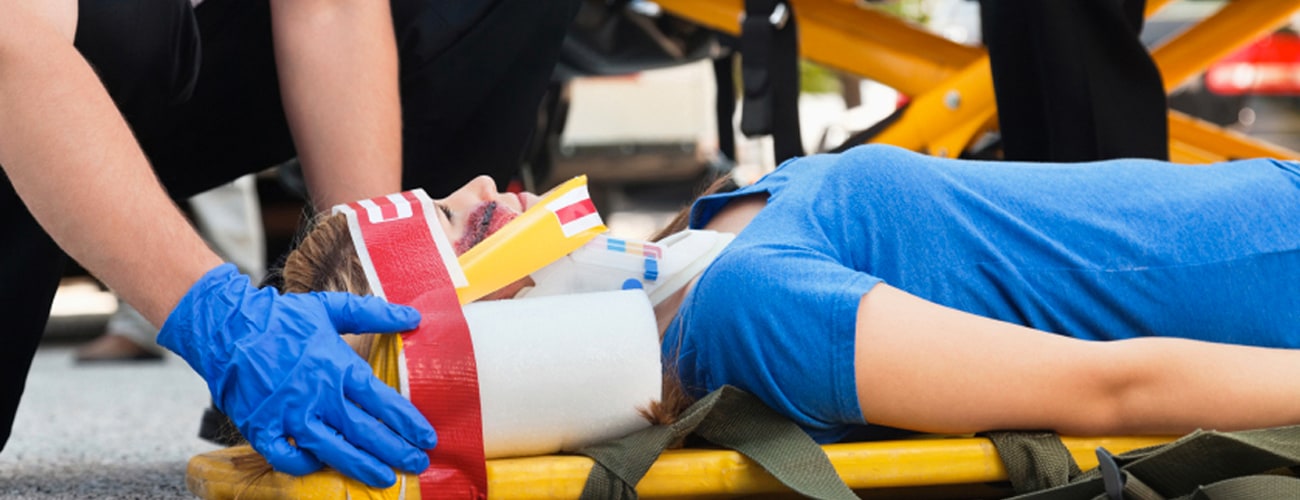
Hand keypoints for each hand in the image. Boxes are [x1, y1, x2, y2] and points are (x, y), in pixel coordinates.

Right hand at [158, 264, 433, 486]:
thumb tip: (413, 315)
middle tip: (418, 464)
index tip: (427, 437)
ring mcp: (288, 414)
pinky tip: (322, 465)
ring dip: (361, 466)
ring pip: (332, 449)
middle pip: (364, 431)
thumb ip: (374, 314)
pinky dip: (305, 465)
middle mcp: (317, 394)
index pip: (382, 401)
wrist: (225, 327)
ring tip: (385, 478)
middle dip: (395, 451)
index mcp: (336, 367)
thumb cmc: (280, 318)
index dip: (407, 422)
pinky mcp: (261, 427)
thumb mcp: (330, 308)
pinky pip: (286, 457)